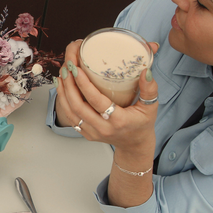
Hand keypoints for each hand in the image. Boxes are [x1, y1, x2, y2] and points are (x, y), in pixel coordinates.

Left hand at [55, 40, 159, 154]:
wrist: (134, 144)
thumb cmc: (142, 123)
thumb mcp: (151, 107)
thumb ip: (150, 89)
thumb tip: (145, 71)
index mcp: (119, 121)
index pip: (97, 101)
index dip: (85, 85)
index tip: (77, 69)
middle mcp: (102, 128)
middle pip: (78, 106)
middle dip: (69, 85)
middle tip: (67, 67)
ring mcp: (92, 132)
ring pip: (70, 112)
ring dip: (63, 92)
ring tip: (62, 74)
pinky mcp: (85, 133)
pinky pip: (70, 117)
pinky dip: (63, 101)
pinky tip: (62, 87)